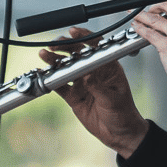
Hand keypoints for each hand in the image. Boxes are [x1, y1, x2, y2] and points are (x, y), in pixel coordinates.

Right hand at [44, 27, 149, 157]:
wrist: (119, 134)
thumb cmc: (124, 113)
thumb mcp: (113, 99)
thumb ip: (98, 87)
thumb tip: (86, 76)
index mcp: (109, 68)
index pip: (96, 47)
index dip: (85, 37)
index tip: (73, 32)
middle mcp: (94, 72)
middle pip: (77, 54)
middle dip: (64, 47)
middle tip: (53, 44)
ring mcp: (82, 83)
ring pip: (66, 68)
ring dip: (54, 61)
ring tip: (44, 55)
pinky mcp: (73, 96)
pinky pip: (59, 86)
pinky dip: (50, 80)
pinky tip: (42, 75)